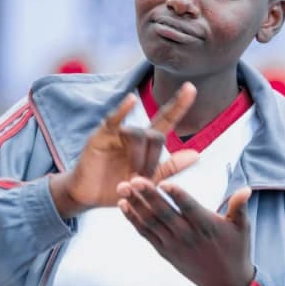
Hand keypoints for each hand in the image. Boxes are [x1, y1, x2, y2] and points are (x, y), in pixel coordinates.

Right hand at [50, 83, 198, 215]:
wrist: (88, 198)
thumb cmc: (116, 187)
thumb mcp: (147, 181)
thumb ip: (170, 167)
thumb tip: (196, 154)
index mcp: (146, 144)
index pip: (166, 120)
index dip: (179, 105)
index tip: (192, 88)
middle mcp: (134, 134)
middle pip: (155, 134)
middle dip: (154, 159)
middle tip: (145, 180)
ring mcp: (117, 133)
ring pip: (138, 134)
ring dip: (139, 157)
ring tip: (133, 179)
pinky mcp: (101, 136)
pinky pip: (113, 119)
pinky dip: (123, 109)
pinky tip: (131, 100)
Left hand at [117, 179, 253, 285]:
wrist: (226, 284)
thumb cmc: (236, 251)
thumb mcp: (243, 228)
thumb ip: (239, 207)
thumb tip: (246, 188)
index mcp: (206, 226)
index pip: (189, 208)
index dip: (177, 196)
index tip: (164, 183)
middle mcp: (188, 236)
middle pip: (164, 214)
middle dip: (148, 196)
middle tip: (134, 180)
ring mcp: (174, 245)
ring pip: (151, 222)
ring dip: (136, 205)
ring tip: (123, 188)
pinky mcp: (165, 252)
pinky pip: (146, 234)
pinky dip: (134, 220)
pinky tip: (124, 205)